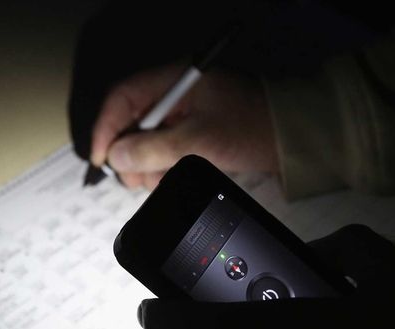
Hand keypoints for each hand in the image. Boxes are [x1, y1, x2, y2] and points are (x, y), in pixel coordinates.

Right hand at [91, 64, 277, 188]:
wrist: (292, 137)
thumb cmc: (252, 127)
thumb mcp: (199, 140)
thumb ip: (154, 149)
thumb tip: (116, 157)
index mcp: (175, 80)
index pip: (124, 97)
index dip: (106, 127)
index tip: (102, 158)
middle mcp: (176, 91)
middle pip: (133, 117)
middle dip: (127, 151)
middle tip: (131, 179)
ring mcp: (186, 110)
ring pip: (149, 135)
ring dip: (145, 161)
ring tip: (151, 183)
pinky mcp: (196, 127)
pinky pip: (167, 144)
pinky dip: (162, 163)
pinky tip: (165, 179)